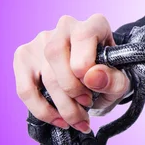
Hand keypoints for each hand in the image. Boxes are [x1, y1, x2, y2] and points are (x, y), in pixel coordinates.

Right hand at [13, 14, 130, 132]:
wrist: (97, 85)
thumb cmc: (109, 78)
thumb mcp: (120, 82)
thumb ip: (114, 79)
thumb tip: (92, 77)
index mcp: (94, 24)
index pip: (82, 36)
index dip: (85, 65)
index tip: (93, 88)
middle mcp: (66, 26)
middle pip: (56, 55)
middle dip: (72, 89)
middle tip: (87, 105)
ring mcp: (41, 41)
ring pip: (43, 75)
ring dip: (62, 105)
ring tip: (78, 120)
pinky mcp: (24, 59)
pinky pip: (25, 89)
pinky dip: (42, 110)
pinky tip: (58, 120)